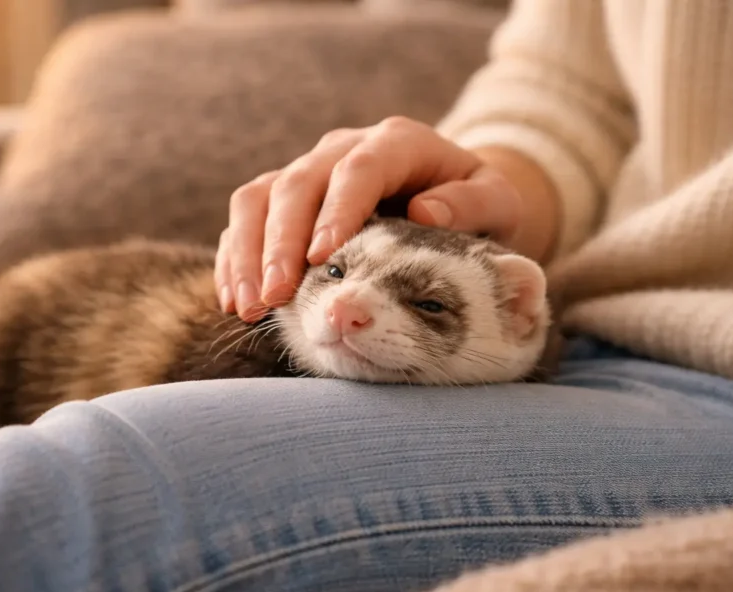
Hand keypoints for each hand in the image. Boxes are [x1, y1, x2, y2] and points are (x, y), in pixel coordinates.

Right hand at [215, 116, 550, 322]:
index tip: (324, 257)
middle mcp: (343, 150)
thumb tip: (424, 212)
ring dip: (247, 254)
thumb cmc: (478, 208)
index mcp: (397, 143)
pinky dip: (234, 259)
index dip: (337, 211)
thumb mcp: (498, 204)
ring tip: (248, 306)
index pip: (359, 169)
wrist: (455, 201)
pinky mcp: (284, 201)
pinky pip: (245, 221)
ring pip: (258, 198)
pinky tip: (234, 300)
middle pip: (296, 183)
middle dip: (280, 243)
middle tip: (275, 297)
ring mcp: (308, 173)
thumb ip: (472, 204)